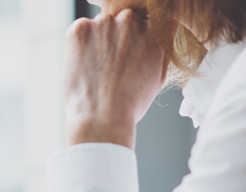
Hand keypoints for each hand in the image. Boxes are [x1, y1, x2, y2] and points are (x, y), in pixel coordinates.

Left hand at [62, 5, 170, 147]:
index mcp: (153, 30)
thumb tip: (165, 29)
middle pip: (122, 20)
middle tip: (111, 65)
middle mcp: (130, 20)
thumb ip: (163, 47)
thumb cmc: (130, 103)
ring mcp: (103, 23)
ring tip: (97, 70)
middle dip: (117, 37)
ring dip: (98, 40)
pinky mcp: (79, 29)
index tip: (129, 52)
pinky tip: (84, 66)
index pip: (145, 20)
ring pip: (100, 25)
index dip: (136, 38)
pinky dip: (79, 45)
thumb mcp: (158, 76)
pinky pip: (79, 30)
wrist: (102, 118)